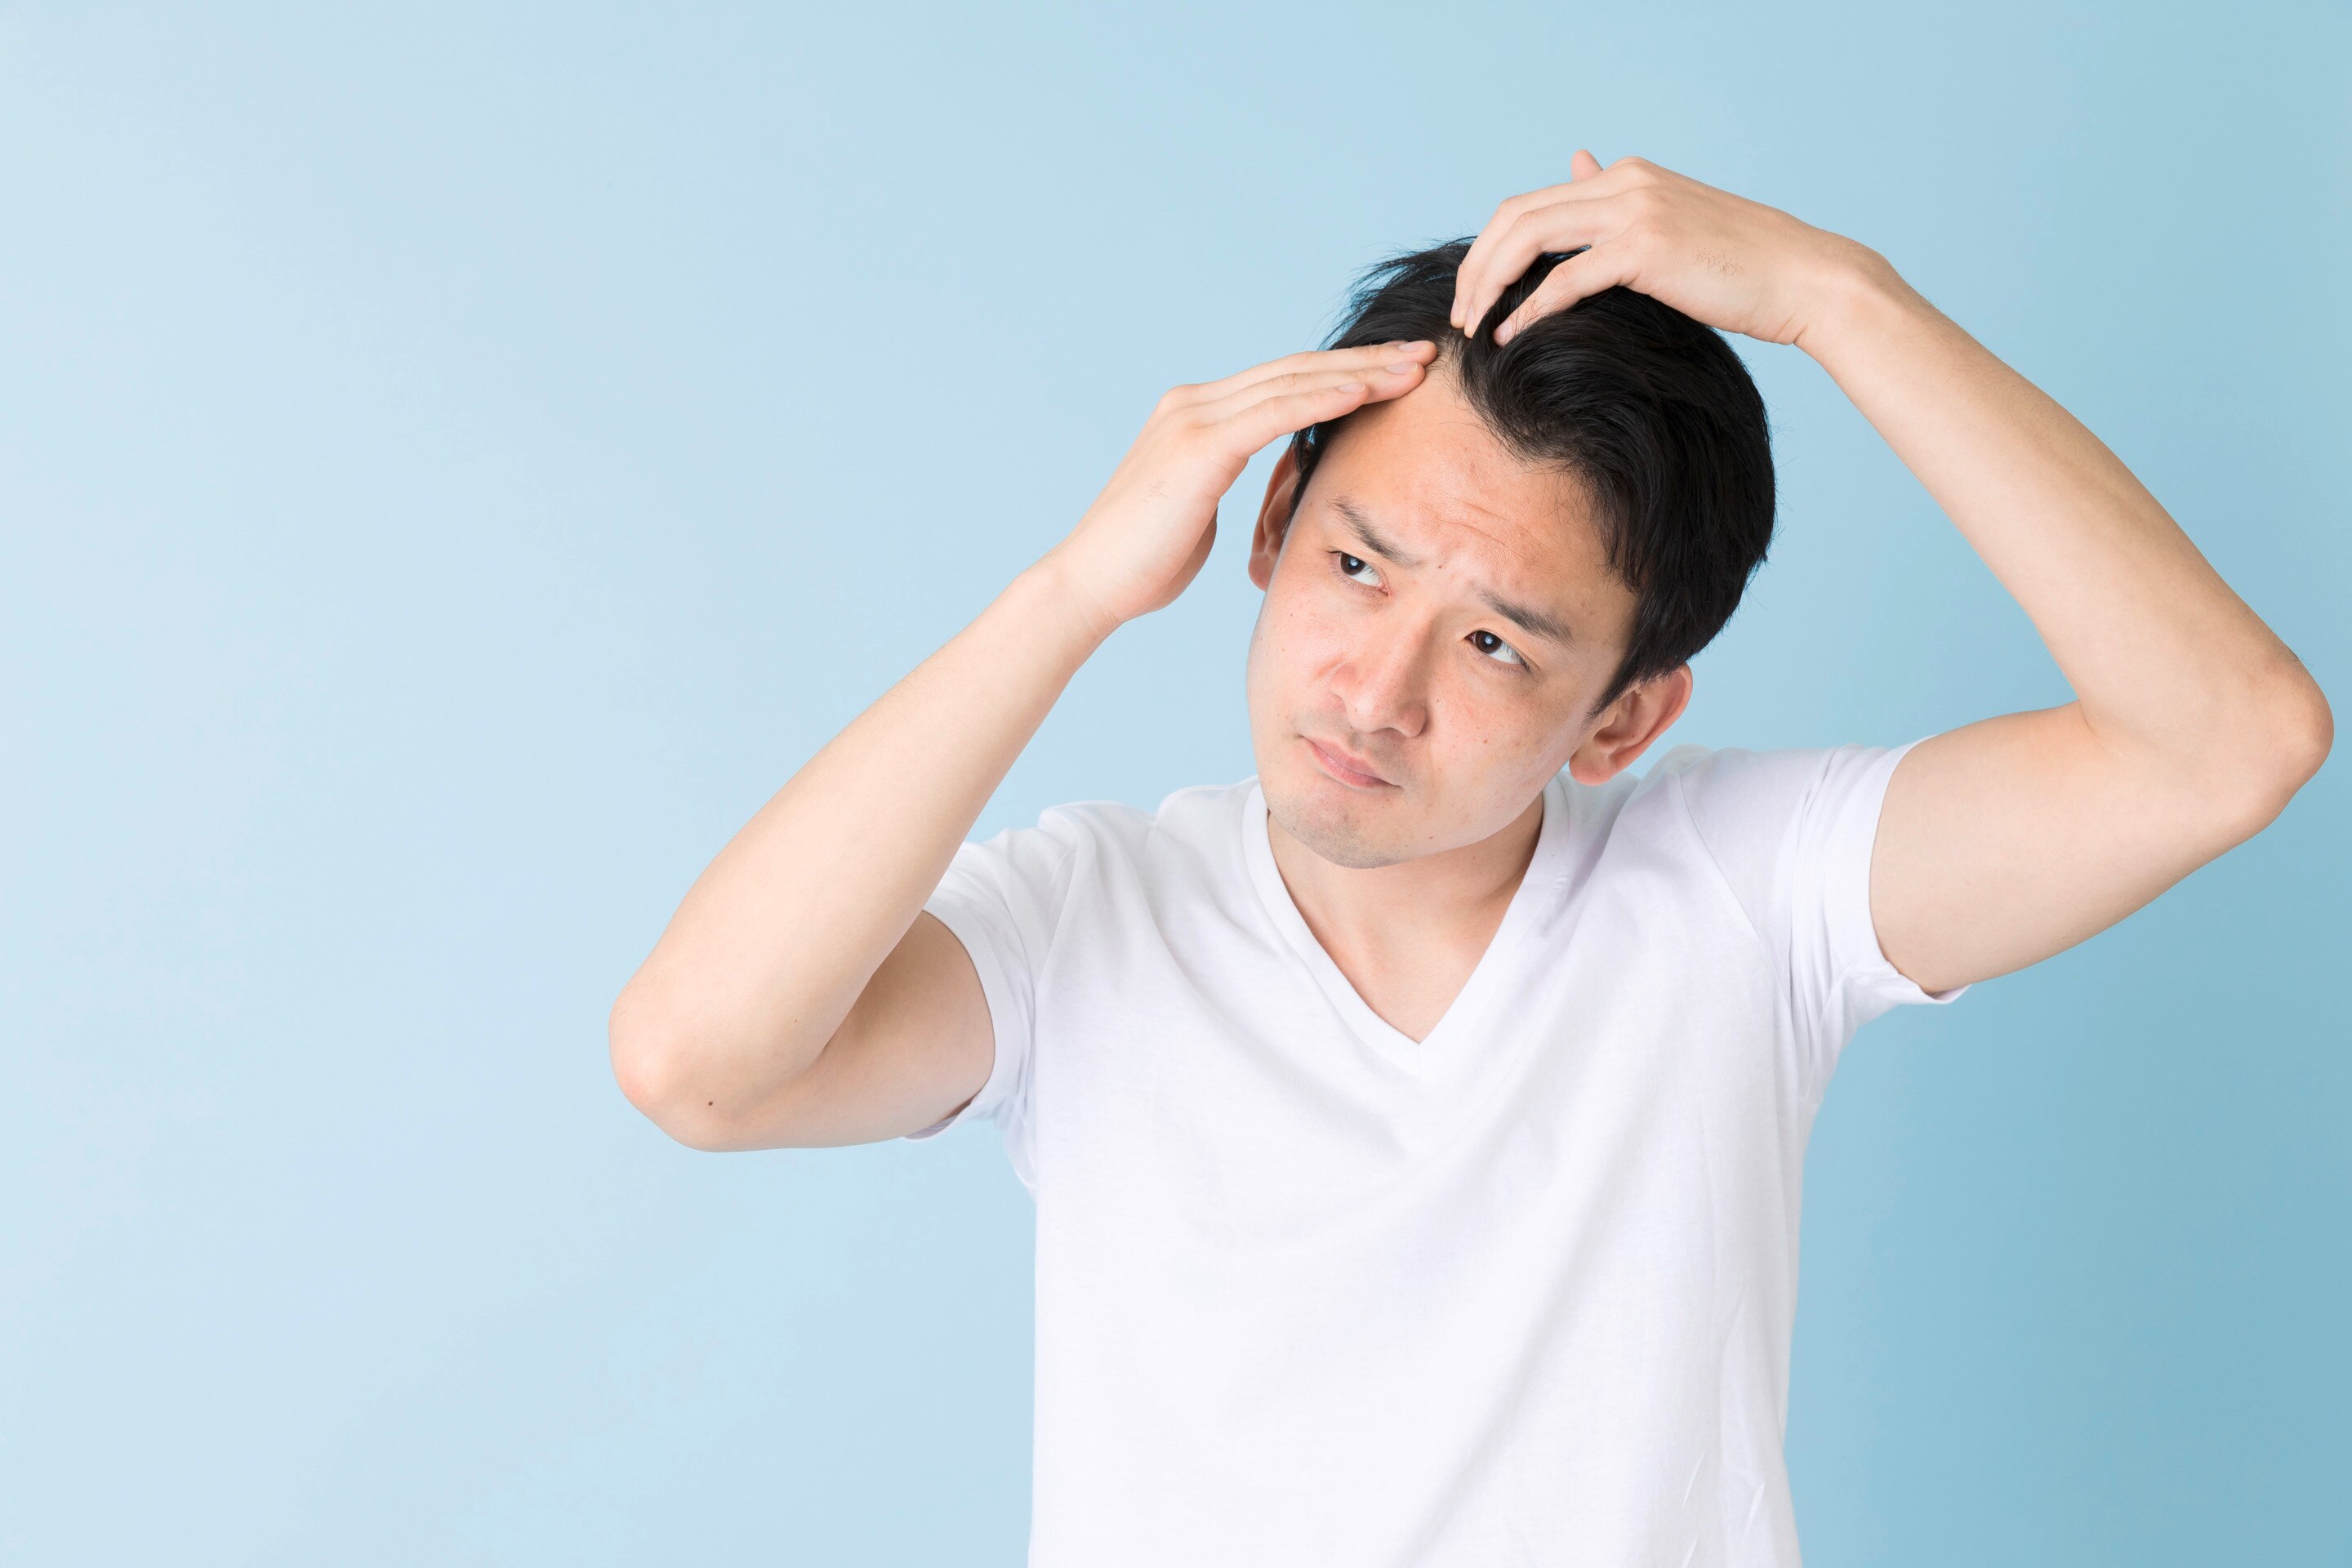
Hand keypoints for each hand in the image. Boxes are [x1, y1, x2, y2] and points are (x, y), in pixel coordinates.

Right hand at [1044, 339, 1438, 634]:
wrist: (1091, 584)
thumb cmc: (1143, 564)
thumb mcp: (1196, 511)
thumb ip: (1226, 484)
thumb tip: (1261, 491)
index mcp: (1195, 415)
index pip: (1283, 382)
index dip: (1342, 372)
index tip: (1395, 371)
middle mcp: (1193, 403)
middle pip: (1296, 369)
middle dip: (1364, 360)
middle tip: (1425, 352)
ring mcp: (1193, 418)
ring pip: (1294, 382)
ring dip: (1360, 372)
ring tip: (1415, 367)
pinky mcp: (1200, 446)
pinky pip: (1278, 412)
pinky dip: (1327, 398)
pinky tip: (1368, 392)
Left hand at [1449, 150, 1880, 350]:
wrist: (1805, 278)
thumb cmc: (1742, 265)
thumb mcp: (1671, 222)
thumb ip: (1615, 203)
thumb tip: (1576, 163)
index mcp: (1627, 175)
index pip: (1531, 201)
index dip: (1489, 247)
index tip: (1475, 292)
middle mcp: (1626, 182)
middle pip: (1516, 214)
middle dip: (1476, 265)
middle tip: (1459, 314)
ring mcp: (1636, 211)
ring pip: (1529, 238)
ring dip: (1490, 285)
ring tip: (1474, 327)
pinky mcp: (1646, 250)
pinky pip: (1565, 278)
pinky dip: (1529, 309)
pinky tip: (1512, 337)